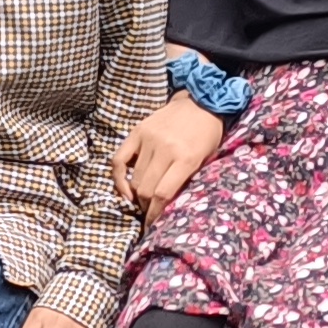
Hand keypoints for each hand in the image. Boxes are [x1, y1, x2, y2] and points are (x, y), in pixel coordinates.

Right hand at [110, 92, 230, 222]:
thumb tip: (167, 206)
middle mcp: (165, 148)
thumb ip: (187, 180)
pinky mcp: (138, 131)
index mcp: (186, 158)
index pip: (163, 194)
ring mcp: (149, 139)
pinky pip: (119, 159)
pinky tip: (125, 189)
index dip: (155, 214)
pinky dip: (119, 178)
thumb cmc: (208, 135)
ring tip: (143, 200)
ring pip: (134, 178)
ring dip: (137, 195)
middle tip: (150, 212)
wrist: (202, 100)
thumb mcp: (207, 160)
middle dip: (146, 207)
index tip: (153, 226)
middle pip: (145, 189)